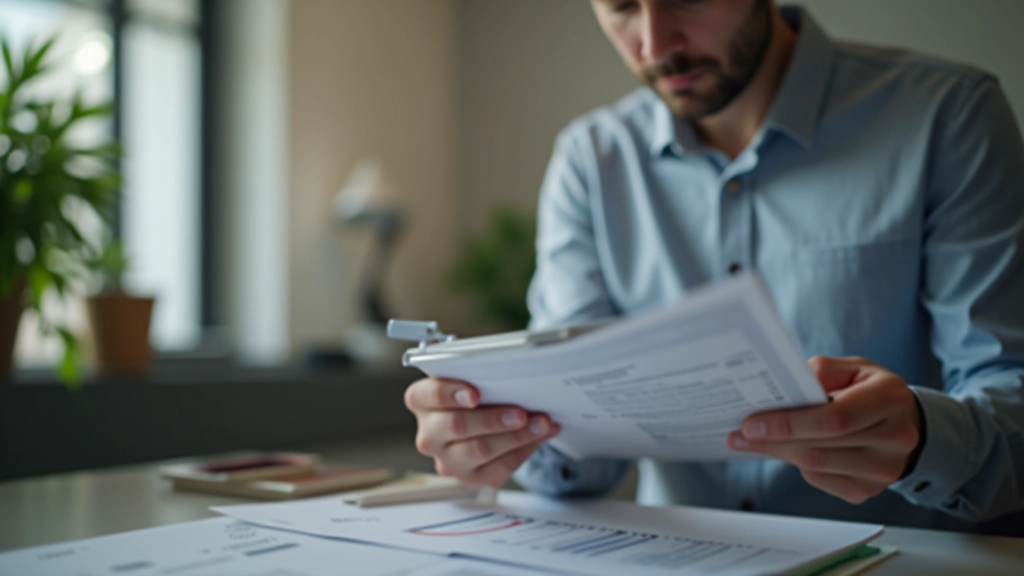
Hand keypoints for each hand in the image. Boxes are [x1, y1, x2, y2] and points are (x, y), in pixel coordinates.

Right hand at [404, 377, 561, 487]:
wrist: (479, 425)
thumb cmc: (473, 395)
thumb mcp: (468, 377)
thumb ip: (474, 368)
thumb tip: (502, 361)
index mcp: (421, 402)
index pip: (429, 395)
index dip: (451, 393)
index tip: (475, 394)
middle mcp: (429, 435)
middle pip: (457, 426)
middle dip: (493, 419)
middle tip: (521, 412)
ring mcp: (448, 460)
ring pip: (481, 450)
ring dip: (516, 436)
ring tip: (540, 423)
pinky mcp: (471, 478)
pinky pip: (500, 467)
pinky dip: (525, 449)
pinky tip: (540, 435)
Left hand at [727, 356, 923, 503]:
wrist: (901, 420)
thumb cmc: (869, 389)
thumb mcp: (851, 367)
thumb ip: (819, 372)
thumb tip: (784, 392)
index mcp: (890, 398)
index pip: (834, 418)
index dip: (789, 423)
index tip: (752, 423)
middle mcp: (895, 438)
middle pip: (821, 446)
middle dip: (774, 440)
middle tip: (739, 434)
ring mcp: (884, 469)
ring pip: (817, 466)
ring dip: (779, 453)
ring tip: (751, 440)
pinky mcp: (867, 489)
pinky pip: (820, 480)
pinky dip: (798, 464)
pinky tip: (787, 449)